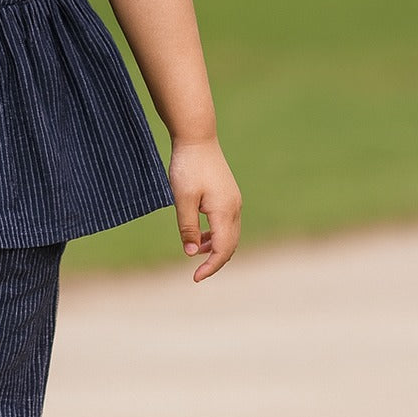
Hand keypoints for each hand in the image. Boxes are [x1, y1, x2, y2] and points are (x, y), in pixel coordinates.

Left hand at [169, 138, 241, 282]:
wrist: (197, 138)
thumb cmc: (188, 167)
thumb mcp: (182, 199)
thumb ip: (188, 227)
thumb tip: (191, 253)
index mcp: (225, 211)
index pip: (222, 249)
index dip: (210, 267)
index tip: (195, 278)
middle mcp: (234, 208)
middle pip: (230, 245)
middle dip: (215, 261)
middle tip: (196, 273)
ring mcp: (233, 201)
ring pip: (230, 235)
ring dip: (214, 248)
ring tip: (194, 252)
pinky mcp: (228, 195)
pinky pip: (226, 223)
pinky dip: (215, 235)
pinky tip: (199, 236)